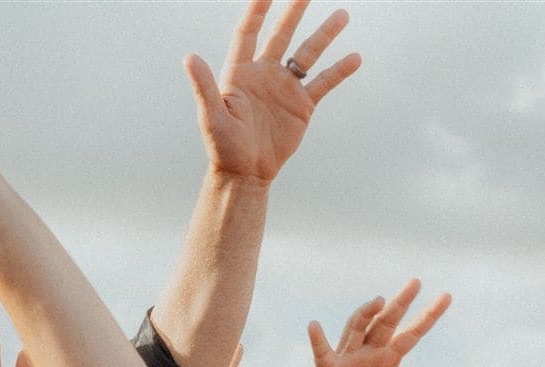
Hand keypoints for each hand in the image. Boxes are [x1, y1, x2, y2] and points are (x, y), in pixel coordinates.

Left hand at [185, 0, 360, 184]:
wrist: (246, 173)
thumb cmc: (223, 146)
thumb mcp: (211, 116)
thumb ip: (204, 86)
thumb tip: (189, 57)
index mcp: (240, 72)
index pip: (247, 32)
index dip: (256, 10)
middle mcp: (264, 74)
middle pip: (281, 35)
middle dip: (294, 12)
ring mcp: (285, 88)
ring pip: (308, 54)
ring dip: (324, 35)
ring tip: (342, 15)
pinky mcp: (302, 105)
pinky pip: (323, 83)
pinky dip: (339, 71)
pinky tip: (355, 57)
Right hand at [304, 282, 462, 366]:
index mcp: (388, 358)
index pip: (412, 333)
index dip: (428, 316)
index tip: (447, 296)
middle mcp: (369, 352)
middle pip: (386, 322)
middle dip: (400, 304)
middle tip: (416, 283)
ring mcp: (346, 358)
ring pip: (357, 329)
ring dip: (366, 314)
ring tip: (379, 301)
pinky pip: (322, 353)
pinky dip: (317, 340)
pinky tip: (314, 326)